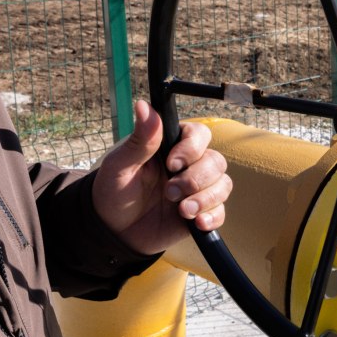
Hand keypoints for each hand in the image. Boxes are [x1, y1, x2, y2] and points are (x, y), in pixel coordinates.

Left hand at [92, 100, 231, 254]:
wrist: (113, 232)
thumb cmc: (113, 192)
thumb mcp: (120, 166)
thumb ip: (140, 140)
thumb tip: (143, 105)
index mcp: (171, 148)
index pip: (200, 135)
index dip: (192, 148)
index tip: (172, 164)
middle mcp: (189, 166)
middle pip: (216, 161)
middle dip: (195, 179)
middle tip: (168, 193)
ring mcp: (197, 190)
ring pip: (223, 185)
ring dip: (205, 199)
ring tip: (182, 211)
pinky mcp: (201, 213)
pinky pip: (221, 211)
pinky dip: (212, 217)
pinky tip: (196, 223)